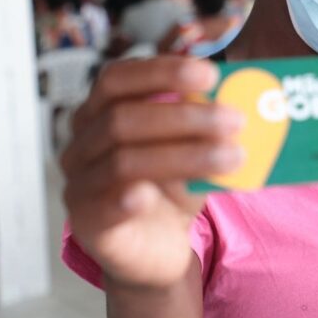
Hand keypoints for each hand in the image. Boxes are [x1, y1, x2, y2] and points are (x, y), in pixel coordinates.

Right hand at [60, 57, 244, 288]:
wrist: (158, 246)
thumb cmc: (171, 184)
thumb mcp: (191, 147)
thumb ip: (202, 124)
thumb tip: (238, 100)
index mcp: (100, 111)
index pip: (116, 78)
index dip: (161, 72)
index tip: (211, 74)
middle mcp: (82, 143)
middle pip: (122, 118)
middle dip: (184, 117)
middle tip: (235, 119)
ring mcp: (79, 184)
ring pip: (123, 161)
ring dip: (183, 156)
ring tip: (232, 158)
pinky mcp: (88, 225)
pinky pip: (103, 207)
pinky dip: (127, 198)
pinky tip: (148, 194)